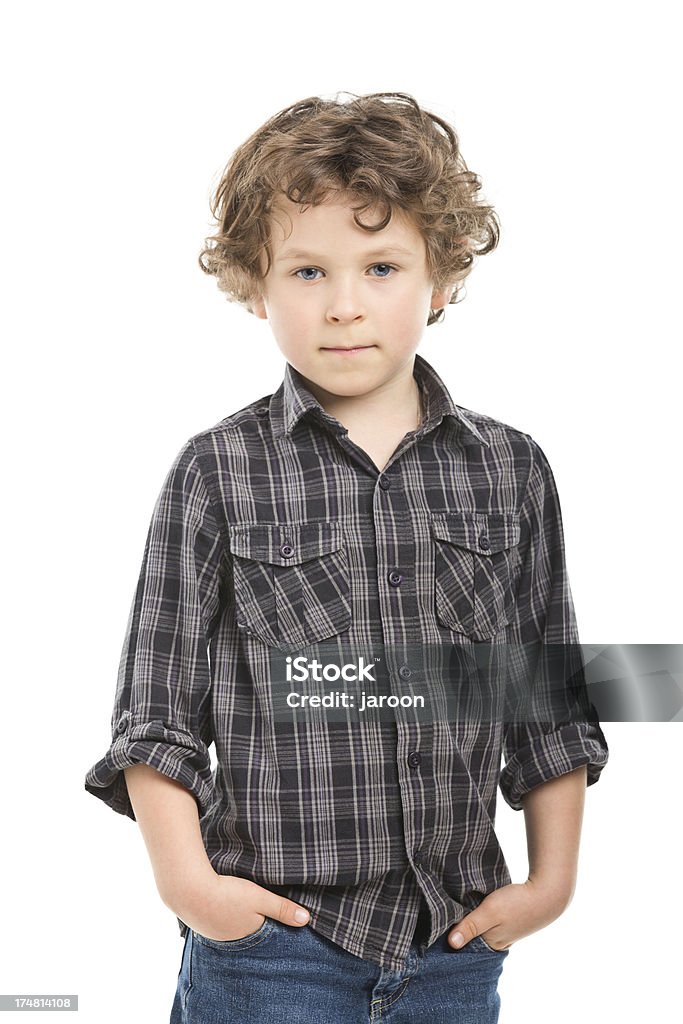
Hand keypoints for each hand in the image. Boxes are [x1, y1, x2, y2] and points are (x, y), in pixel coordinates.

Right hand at [167, 873, 309, 941]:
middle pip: (249, 932)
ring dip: (238, 919)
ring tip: (242, 909)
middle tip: (261, 913)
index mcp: (248, 937)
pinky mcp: (200, 922)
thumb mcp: (259, 898)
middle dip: (255, 924)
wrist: (187, 889)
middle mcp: (230, 941)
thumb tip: (307, 920)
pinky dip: (222, 914)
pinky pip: (217, 921)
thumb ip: (282, 909)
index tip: (282, 920)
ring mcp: (213, 933)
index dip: (274, 926)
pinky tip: (222, 905)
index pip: (266, 936)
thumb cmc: (226, 894)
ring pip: (232, 927)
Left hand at [448, 878, 570, 950]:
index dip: (451, 932)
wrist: (548, 893)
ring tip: (457, 903)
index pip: (464, 943)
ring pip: (480, 925)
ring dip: (471, 916)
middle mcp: (497, 942)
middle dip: (460, 924)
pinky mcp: (509, 920)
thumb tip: (451, 944)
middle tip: (445, 907)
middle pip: (471, 934)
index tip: (439, 919)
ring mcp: (504, 931)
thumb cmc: (518, 903)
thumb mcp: (490, 912)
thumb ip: (471, 926)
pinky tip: (475, 901)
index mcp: (491, 944)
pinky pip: (488, 919)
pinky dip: (481, 912)